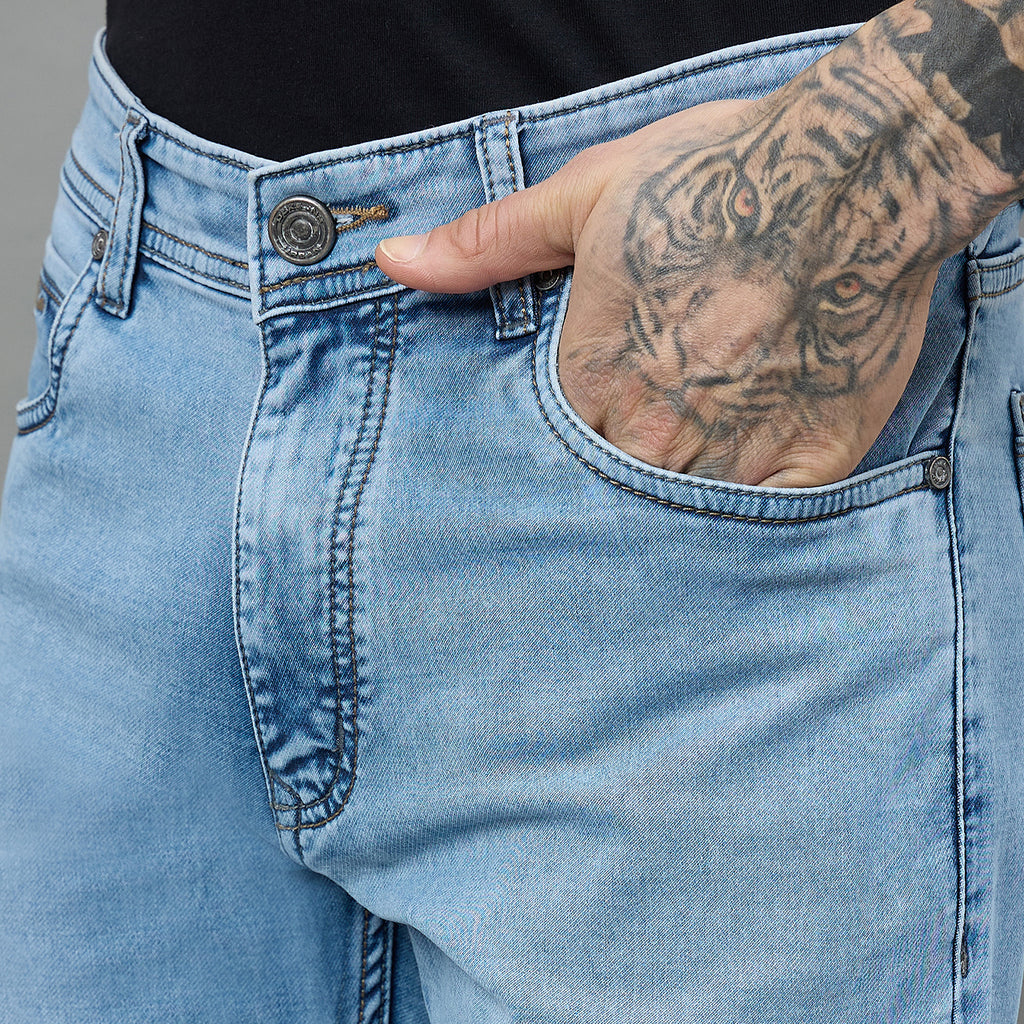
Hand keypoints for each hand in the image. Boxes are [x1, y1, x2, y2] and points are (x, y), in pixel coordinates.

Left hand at [375, 52, 960, 486]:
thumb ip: (489, 243)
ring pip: (681, 518)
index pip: (553, 450)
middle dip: (615, 482)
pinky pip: (766, 523)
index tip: (588, 433)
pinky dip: (750, 524)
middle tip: (638, 467)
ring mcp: (734, 452)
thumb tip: (394, 263)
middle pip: (611, 492)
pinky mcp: (813, 460)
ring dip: (675, 512)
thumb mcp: (587, 196)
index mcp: (592, 377)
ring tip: (688, 490)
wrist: (854, 174)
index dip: (568, 443)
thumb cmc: (717, 179)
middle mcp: (654, 430)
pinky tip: (744, 512)